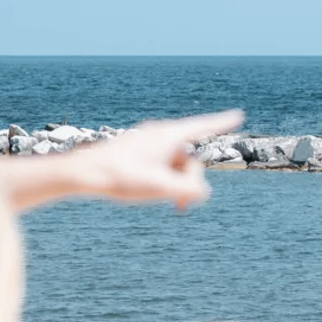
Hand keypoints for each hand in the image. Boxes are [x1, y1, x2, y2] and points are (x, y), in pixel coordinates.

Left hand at [75, 110, 243, 208]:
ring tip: (163, 203)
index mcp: (169, 136)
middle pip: (188, 156)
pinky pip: (158, 164)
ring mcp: (146, 142)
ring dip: (174, 183)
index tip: (238, 115)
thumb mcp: (161, 187)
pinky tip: (151, 193)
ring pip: (173, 163)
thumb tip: (202, 191)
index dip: (223, 123)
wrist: (82, 173)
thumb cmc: (121, 177)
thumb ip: (190, 190)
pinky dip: (161, 180)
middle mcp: (159, 134)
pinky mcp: (134, 152)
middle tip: (181, 206)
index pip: (203, 126)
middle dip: (190, 181)